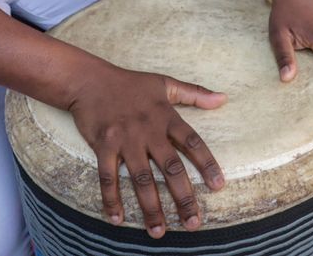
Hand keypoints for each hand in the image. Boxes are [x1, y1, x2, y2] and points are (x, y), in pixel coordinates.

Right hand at [66, 63, 227, 236]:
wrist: (89, 80)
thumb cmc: (129, 83)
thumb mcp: (164, 83)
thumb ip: (194, 93)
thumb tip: (223, 99)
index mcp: (166, 117)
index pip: (192, 143)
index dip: (207, 164)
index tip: (219, 186)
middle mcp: (148, 130)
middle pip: (170, 168)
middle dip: (183, 198)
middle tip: (193, 223)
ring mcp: (125, 140)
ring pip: (141, 179)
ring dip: (151, 208)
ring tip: (159, 232)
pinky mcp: (103, 146)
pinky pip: (108, 178)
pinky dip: (111, 199)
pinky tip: (117, 219)